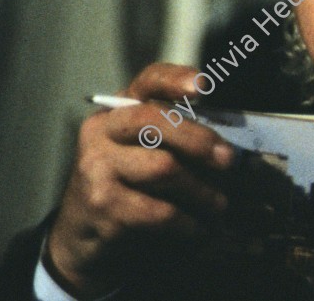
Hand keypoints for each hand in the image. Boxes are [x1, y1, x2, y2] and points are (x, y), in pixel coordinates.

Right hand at [45, 63, 234, 296]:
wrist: (84, 234)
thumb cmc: (128, 184)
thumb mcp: (145, 151)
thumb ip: (176, 136)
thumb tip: (229, 145)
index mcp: (118, 110)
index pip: (147, 82)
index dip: (175, 78)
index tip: (204, 85)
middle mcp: (101, 132)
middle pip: (152, 120)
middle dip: (199, 139)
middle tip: (229, 160)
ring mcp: (96, 168)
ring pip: (163, 168)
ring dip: (201, 190)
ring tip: (219, 205)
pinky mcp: (101, 205)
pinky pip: (157, 210)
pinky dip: (186, 221)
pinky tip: (196, 227)